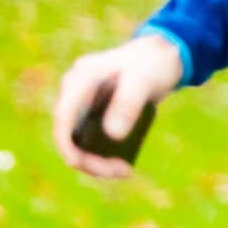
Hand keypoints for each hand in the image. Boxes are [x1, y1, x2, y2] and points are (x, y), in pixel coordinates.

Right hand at [53, 33, 182, 178]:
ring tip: (124, 170)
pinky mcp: (96, 114)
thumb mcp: (145, 80)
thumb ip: (129, 103)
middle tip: (120, 171)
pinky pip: (92, 139)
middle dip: (88, 159)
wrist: (163, 56)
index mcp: (82, 78)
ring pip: (79, 140)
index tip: (80, 164)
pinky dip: (104, 153)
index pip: (63, 116)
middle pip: (69, 133)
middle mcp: (76, 92)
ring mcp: (84, 104)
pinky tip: (124, 162)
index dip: (66, 143)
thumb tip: (113, 135)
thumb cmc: (153, 63)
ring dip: (96, 160)